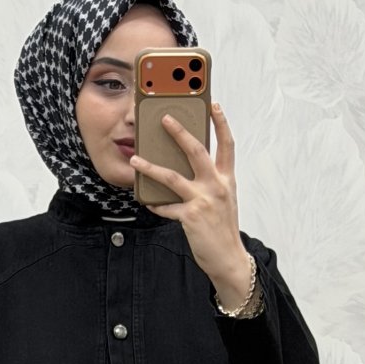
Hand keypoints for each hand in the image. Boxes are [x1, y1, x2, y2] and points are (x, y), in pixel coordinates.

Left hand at [129, 103, 247, 293]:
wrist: (229, 258)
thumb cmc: (223, 229)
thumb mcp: (223, 200)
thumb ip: (210, 182)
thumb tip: (187, 169)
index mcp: (226, 179)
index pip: (227, 145)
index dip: (221, 123)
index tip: (214, 105)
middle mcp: (216, 186)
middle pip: (196, 150)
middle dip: (179, 131)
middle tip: (164, 118)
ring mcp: (202, 200)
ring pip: (172, 177)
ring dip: (150, 167)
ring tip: (136, 159)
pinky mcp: (190, 217)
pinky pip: (166, 207)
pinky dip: (155, 204)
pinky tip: (146, 201)